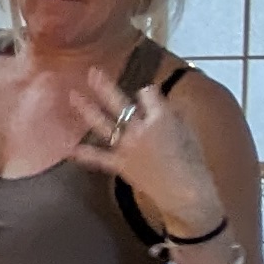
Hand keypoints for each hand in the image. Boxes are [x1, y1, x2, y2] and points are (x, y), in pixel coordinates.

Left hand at [58, 71, 220, 241]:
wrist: (186, 192)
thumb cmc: (194, 161)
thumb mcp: (188, 131)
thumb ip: (172, 115)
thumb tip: (161, 105)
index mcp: (160, 116)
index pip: (147, 93)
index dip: (148, 93)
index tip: (148, 96)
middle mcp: (139, 127)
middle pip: (118, 101)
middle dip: (104, 85)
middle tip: (91, 72)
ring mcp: (126, 146)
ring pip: (102, 123)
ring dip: (86, 108)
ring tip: (72, 95)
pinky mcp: (120, 165)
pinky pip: (98, 158)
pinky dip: (84, 155)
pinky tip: (69, 149)